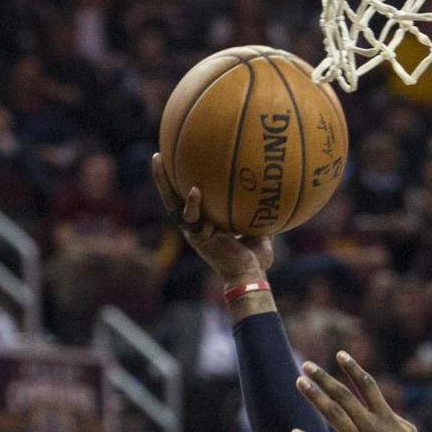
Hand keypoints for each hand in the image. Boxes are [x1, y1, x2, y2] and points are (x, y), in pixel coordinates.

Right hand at [151, 153, 272, 285]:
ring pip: (172, 204)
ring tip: (159, 161)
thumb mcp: (260, 230)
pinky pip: (191, 218)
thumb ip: (259, 212)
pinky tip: (195, 190)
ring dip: (164, 183)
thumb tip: (274, 194)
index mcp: (205, 222)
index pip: (189, 198)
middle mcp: (195, 225)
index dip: (181, 182)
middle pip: (173, 197)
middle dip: (163, 178)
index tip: (179, 160)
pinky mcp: (197, 238)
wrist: (249, 276)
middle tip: (158, 155)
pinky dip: (192, 204)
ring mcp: (194, 231)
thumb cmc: (256, 258)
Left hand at [292, 351, 431, 431]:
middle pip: (344, 395)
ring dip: (315, 396)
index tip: (340, 354)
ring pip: (333, 414)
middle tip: (307, 365)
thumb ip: (393, 416)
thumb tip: (382, 406)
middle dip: (324, 378)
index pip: (368, 385)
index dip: (353, 368)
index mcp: (385, 417)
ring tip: (300, 382)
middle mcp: (370, 427)